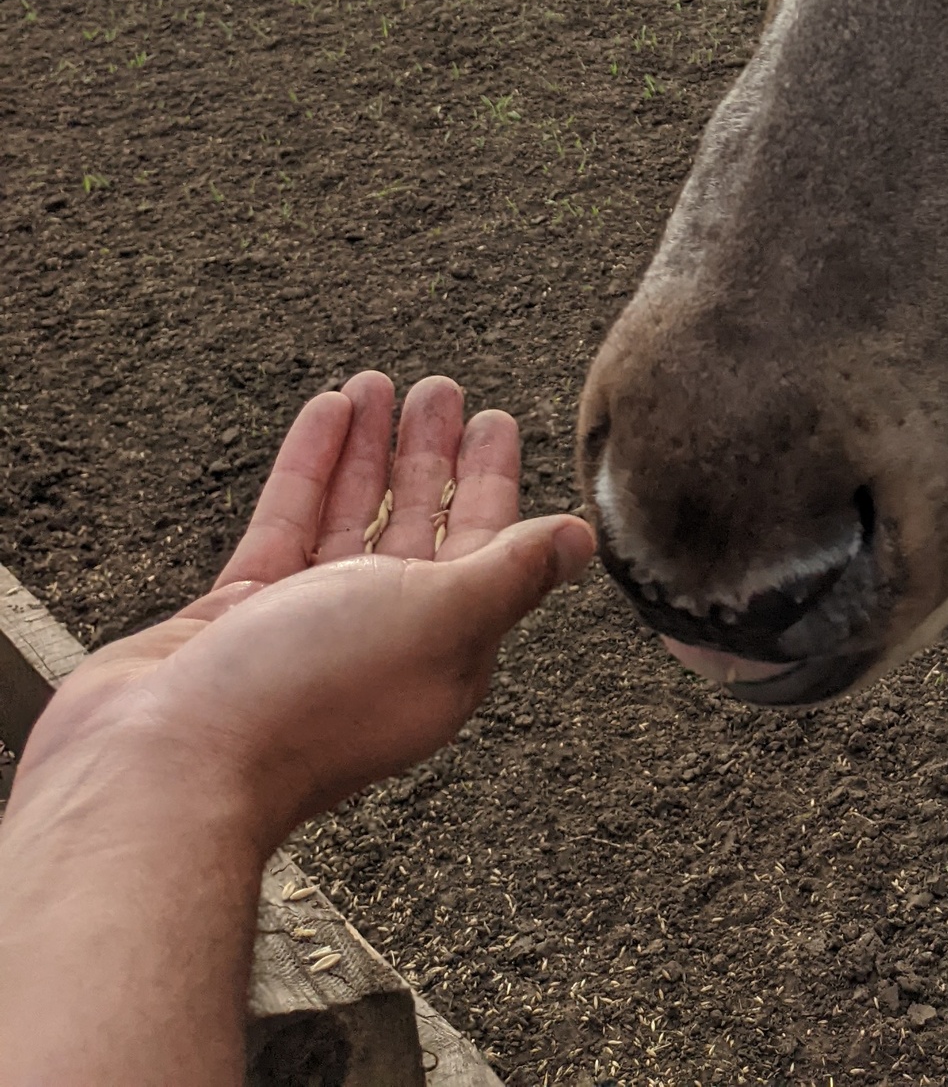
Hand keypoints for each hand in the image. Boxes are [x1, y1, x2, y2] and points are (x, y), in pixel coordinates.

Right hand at [15, 372, 594, 848]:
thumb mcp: (438, 621)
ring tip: (381, 380)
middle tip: (441, 388)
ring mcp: (302, 631)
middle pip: (417, 529)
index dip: (491, 483)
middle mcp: (377, 642)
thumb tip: (583, 541)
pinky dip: (311, 466)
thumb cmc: (306, 702)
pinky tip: (329, 410)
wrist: (159, 771)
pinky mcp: (235, 618)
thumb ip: (509, 573)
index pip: (483, 550)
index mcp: (442, 654)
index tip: (497, 421)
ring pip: (349, 520)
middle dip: (432, 456)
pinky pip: (286, 524)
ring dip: (371, 450)